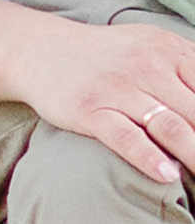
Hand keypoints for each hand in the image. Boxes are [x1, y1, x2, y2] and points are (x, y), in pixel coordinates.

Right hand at [13, 13, 194, 185]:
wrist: (42, 50)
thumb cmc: (106, 57)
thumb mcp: (152, 48)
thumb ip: (186, 70)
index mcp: (170, 51)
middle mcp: (147, 66)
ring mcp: (118, 88)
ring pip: (170, 127)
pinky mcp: (90, 109)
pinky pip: (125, 137)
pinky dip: (148, 157)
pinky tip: (166, 174)